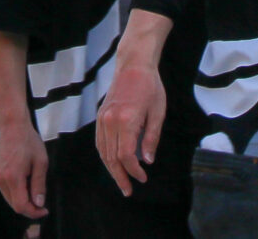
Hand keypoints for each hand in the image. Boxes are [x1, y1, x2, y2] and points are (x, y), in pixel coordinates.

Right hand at [0, 113, 48, 220]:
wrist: (13, 126)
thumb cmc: (29, 141)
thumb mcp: (41, 162)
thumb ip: (39, 185)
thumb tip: (39, 204)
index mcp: (13, 177)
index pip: (21, 206)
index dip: (34, 212)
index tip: (45, 210)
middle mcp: (2, 179)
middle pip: (14, 205)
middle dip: (30, 208)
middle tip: (43, 204)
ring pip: (10, 200)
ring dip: (23, 201)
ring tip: (35, 190)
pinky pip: (7, 191)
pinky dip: (17, 193)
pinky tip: (27, 184)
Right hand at [93, 59, 165, 195]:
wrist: (133, 65)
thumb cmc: (150, 87)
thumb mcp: (157, 112)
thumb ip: (152, 138)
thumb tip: (147, 161)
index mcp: (126, 120)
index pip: (126, 155)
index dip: (133, 171)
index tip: (143, 178)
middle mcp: (110, 120)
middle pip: (111, 157)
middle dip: (120, 176)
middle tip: (128, 191)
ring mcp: (102, 118)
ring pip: (103, 151)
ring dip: (111, 169)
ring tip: (121, 181)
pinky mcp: (100, 115)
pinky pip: (99, 141)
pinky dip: (104, 156)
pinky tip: (112, 163)